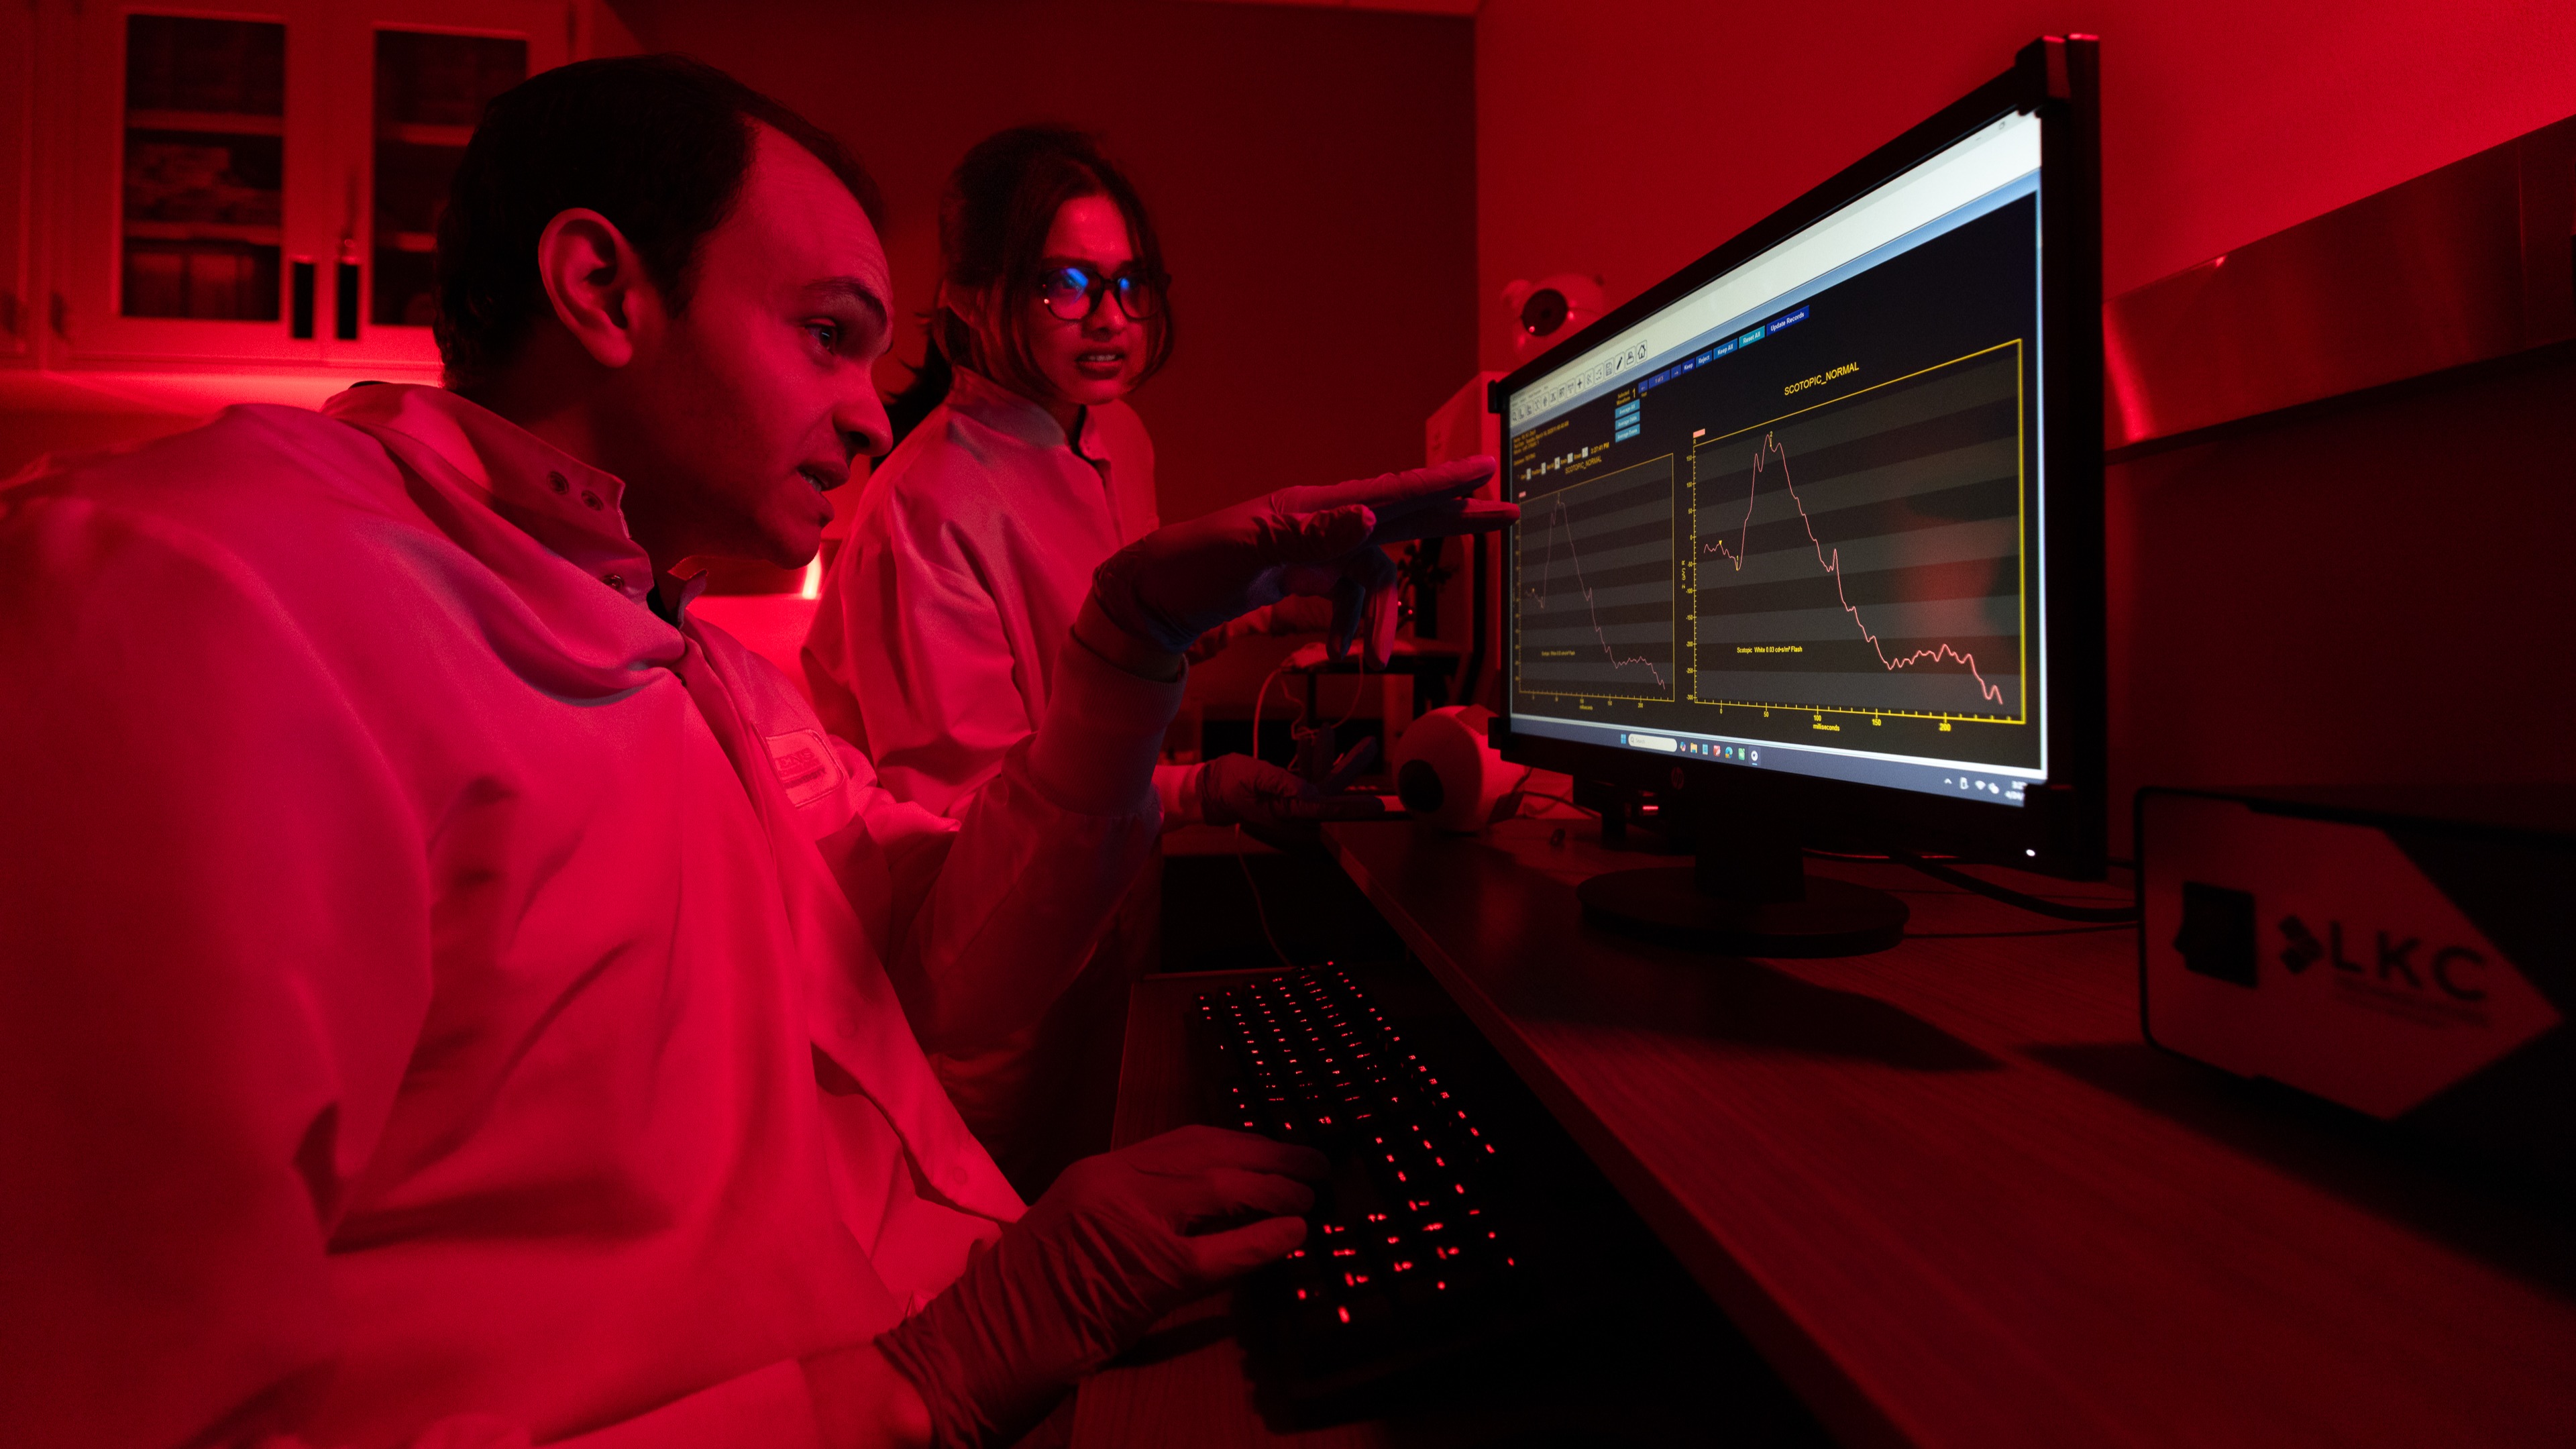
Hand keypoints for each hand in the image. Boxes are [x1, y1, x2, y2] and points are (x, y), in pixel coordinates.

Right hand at [876, 1127, 1327, 1448]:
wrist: (970, 1351)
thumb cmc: (1013, 1312)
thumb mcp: (1067, 1242)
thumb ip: (1121, 1223)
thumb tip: (1193, 1222)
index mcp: (1093, 1175)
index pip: (1182, 1142)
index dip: (1237, 1143)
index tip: (1273, 1149)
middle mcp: (1110, 1184)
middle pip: (1208, 1151)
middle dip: (1267, 1153)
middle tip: (1312, 1162)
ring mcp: (1127, 1224)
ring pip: (1220, 1188)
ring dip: (1274, 1188)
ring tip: (1311, 1195)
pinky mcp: (1145, 1273)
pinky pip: (1221, 1251)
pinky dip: (1263, 1240)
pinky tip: (1292, 1236)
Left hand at [1088, 458, 1510, 667]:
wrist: (1147, 597)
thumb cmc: (1188, 565)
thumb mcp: (1247, 550)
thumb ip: (1311, 536)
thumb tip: (1372, 519)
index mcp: (1312, 507)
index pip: (1389, 492)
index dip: (1440, 485)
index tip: (1485, 471)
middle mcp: (1319, 521)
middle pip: (1401, 518)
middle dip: (1453, 520)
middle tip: (1508, 514)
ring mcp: (1311, 550)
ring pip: (1374, 575)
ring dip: (1381, 617)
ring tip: (1377, 660)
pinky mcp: (1299, 578)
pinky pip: (1345, 597)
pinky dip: (1351, 623)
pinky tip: (1344, 653)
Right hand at [1191, 752, 1385, 827]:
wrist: (1209, 789)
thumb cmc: (1229, 784)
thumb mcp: (1255, 777)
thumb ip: (1284, 784)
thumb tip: (1313, 792)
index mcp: (1291, 812)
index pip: (1329, 809)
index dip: (1355, 807)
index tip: (1379, 805)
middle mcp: (1297, 811)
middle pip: (1334, 789)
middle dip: (1350, 765)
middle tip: (1371, 743)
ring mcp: (1294, 802)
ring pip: (1324, 778)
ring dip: (1327, 754)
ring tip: (1326, 729)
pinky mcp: (1290, 792)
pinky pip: (1310, 774)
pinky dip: (1310, 757)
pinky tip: (1308, 739)